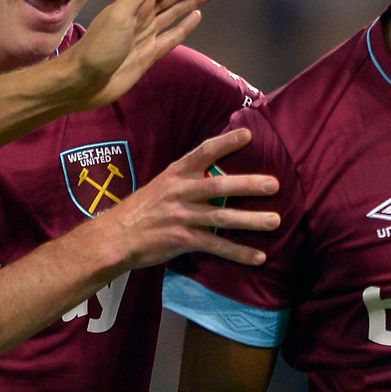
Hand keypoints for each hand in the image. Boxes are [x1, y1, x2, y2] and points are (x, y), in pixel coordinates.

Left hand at [68, 0, 224, 108]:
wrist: (83, 83)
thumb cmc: (98, 48)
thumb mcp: (120, 15)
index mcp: (136, 2)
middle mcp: (144, 14)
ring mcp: (147, 33)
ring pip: (176, 11)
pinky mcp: (150, 53)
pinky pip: (172, 35)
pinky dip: (185, 25)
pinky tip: (197, 16)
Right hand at [101, 129, 279, 269]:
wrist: (115, 236)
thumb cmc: (143, 208)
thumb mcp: (162, 184)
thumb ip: (188, 178)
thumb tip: (220, 174)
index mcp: (176, 173)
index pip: (203, 152)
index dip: (226, 142)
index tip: (248, 134)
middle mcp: (180, 192)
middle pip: (219, 186)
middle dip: (248, 184)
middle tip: (274, 184)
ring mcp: (181, 216)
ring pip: (221, 217)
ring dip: (250, 220)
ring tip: (275, 221)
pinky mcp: (182, 239)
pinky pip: (215, 246)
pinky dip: (238, 252)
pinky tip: (258, 257)